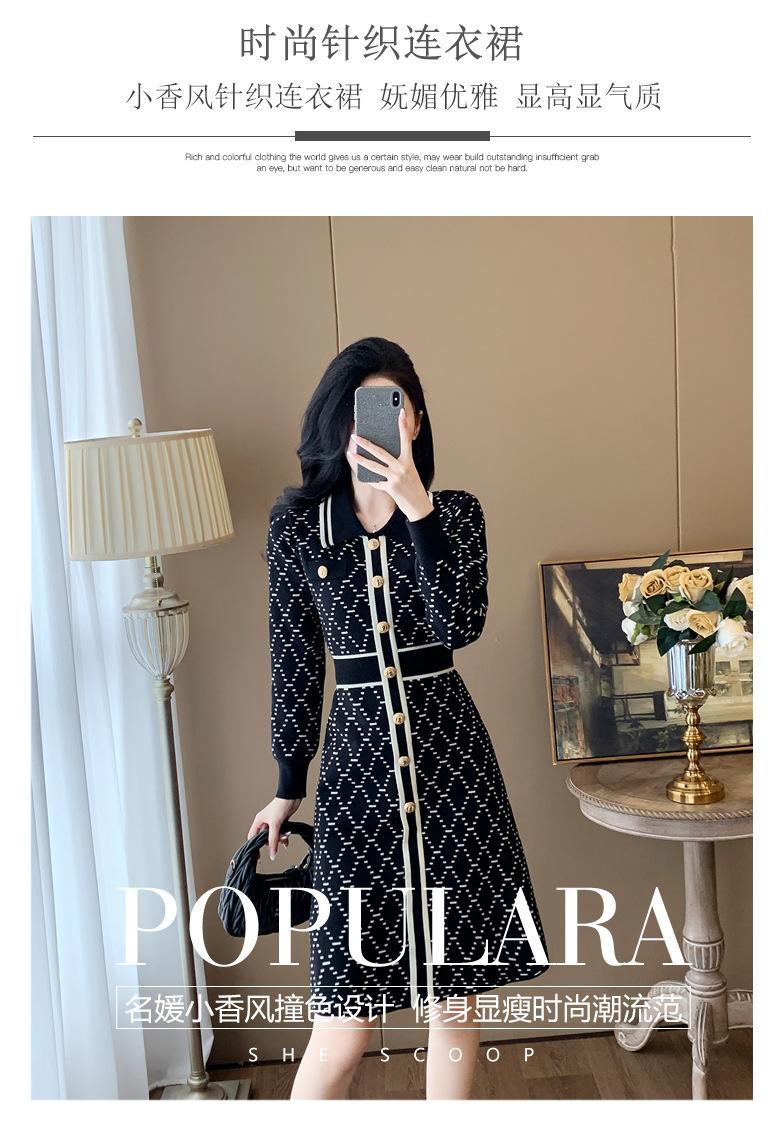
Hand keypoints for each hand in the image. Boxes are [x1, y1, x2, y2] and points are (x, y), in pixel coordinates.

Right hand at [247, 796, 300, 859]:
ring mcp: (273, 823)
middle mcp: (265, 822)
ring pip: (274, 836)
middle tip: (278, 842)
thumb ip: (273, 840)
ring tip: (286, 836)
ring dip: (280, 839)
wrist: (292, 796)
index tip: (258, 857)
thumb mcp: (275, 825)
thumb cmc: (280, 805)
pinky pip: (280, 834)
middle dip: (273, 841)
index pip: (253, 837)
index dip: (255, 847)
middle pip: (265, 838)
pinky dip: (284, 838)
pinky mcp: (281, 822)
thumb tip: (272, 854)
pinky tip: (287, 840)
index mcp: (258, 821)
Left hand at [346, 407, 433, 521]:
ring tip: (350, 452)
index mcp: (409, 460)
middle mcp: (402, 467)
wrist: (419, 506)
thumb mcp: (409, 470)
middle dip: (366, 443)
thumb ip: (398, 460)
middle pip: (381, 452)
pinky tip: (364, 476)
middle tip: (355, 436)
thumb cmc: (413, 485)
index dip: (403, 425)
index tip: (400, 412)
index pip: (406, 439)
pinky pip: (376, 482)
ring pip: (374, 466)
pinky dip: (371, 480)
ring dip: (360, 459)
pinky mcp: (390, 488)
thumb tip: (381, 452)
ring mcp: (396, 478)